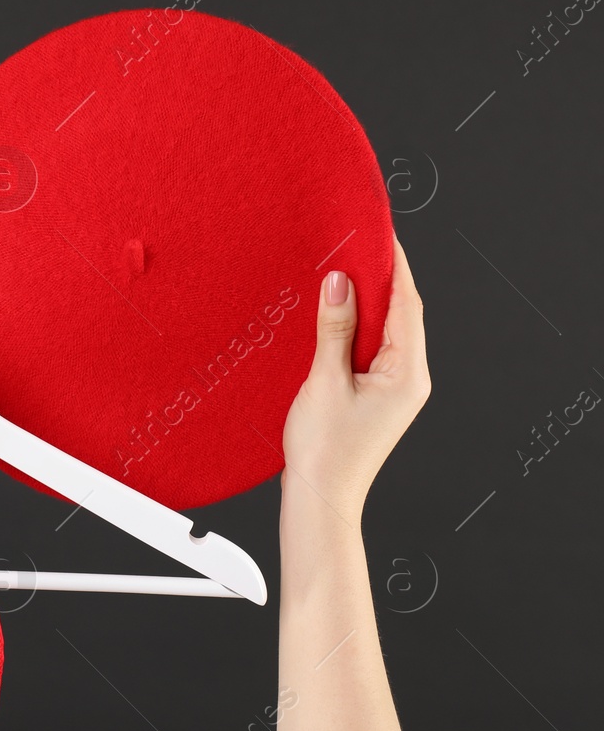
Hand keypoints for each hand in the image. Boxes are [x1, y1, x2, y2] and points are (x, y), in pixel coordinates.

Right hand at [281, 236, 429, 522]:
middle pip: (400, 312)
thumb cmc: (324, 452)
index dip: (393, 263)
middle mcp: (410, 377)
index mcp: (409, 374)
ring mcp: (395, 387)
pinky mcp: (375, 394)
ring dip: (363, 300)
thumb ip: (335, 330)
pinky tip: (334, 313)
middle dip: (378, 276)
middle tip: (353, 241)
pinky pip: (370, 347)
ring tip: (338, 270)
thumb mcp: (325, 382)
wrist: (318, 499)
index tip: (377, 231)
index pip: (407, 303)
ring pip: (384, 329)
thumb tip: (340, 282)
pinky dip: (354, 325)